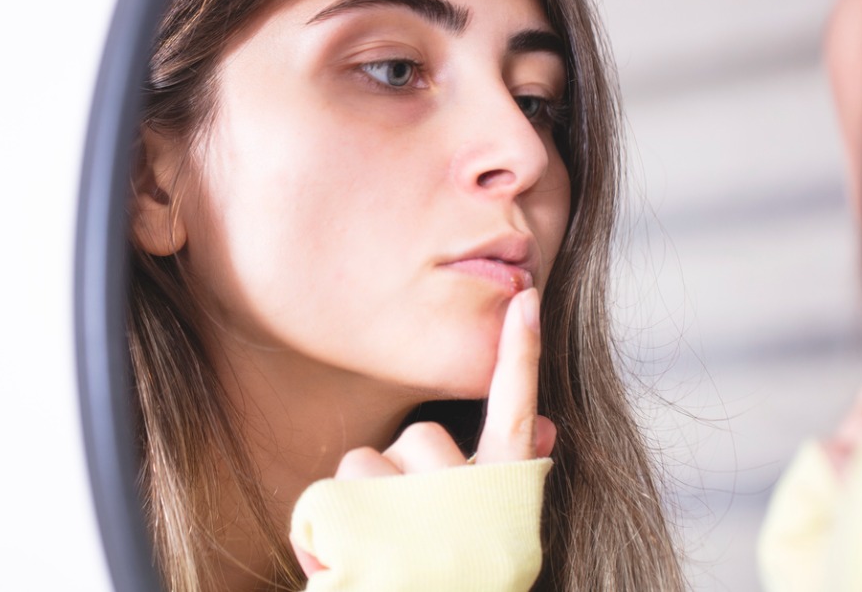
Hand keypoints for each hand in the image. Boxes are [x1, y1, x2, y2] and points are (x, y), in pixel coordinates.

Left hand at [292, 287, 556, 576]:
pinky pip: (323, 504)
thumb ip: (506, 481)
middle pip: (414, 437)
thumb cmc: (457, 581)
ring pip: (360, 467)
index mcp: (507, 498)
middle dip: (395, 477)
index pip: (517, 411)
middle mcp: (472, 500)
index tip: (524, 298)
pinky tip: (336, 577)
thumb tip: (546, 429)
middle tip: (403, 538)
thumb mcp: (497, 539)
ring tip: (372, 567)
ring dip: (351, 511)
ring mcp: (420, 521)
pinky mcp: (368, 547)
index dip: (520, 354)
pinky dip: (315, 538)